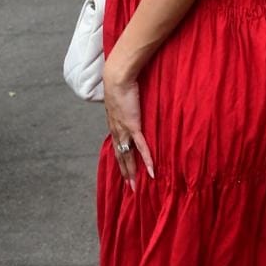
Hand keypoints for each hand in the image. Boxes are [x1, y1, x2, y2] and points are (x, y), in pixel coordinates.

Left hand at [103, 64, 153, 189]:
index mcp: (114, 124)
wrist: (117, 78)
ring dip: (132, 171)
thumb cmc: (120, 83)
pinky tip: (151, 170)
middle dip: (125, 172)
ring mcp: (124, 130)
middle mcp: (117, 130)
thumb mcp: (121, 98)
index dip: (121, 161)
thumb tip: (130, 105)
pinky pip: (141, 146)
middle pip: (121, 156)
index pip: (117, 147)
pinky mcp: (133, 126)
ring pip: (128, 155)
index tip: (124, 172)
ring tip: (136, 185)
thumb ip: (126, 106)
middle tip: (131, 187)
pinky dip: (147, 159)